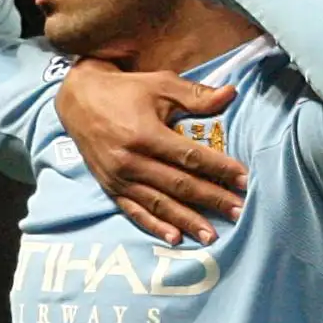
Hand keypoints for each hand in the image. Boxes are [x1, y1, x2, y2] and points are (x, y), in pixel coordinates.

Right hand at [56, 58, 248, 244]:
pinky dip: (155, 226)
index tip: (244, 179)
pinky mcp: (110, 188)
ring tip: (213, 235)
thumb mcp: (160, 84)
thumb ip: (195, 95)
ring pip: (159, 203)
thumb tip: (231, 93)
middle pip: (179, 184)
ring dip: (188, 220)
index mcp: (145, 134)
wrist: (77, 99)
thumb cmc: (124, 90)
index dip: (219, 169)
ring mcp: (119, 178)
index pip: (190, 157)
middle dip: (212, 199)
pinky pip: (135, 211)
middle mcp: (131, 160)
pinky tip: (175, 238)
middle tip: (238, 212)